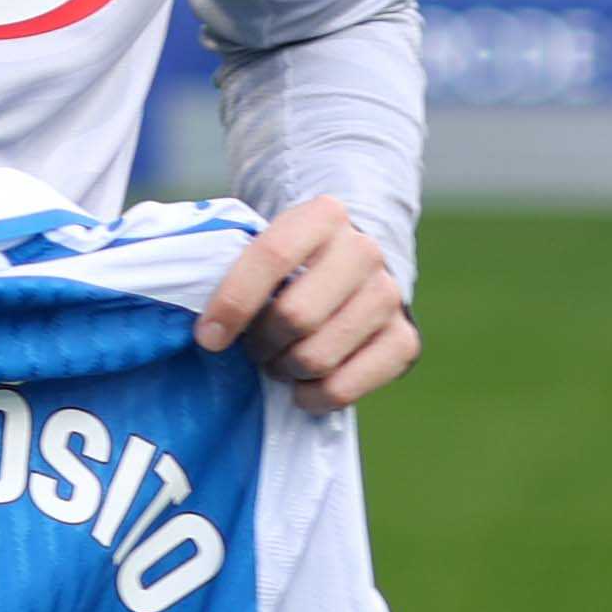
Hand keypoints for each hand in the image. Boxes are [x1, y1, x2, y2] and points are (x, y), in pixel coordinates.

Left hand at [192, 193, 418, 411]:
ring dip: (285, 369)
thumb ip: (232, 267)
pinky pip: (345, 388)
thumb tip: (206, 327)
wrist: (352, 272)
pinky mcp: (405, 340)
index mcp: (325, 215)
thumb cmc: (291, 267)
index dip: (233, 303)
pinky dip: (313, 396)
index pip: (271, 257)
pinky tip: (302, 387)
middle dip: (261, 343)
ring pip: (317, 356)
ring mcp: (390, 296)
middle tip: (254, 347)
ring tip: (279, 361)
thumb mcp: (264, 246)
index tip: (208, 337)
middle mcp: (365, 250)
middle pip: (295, 315)